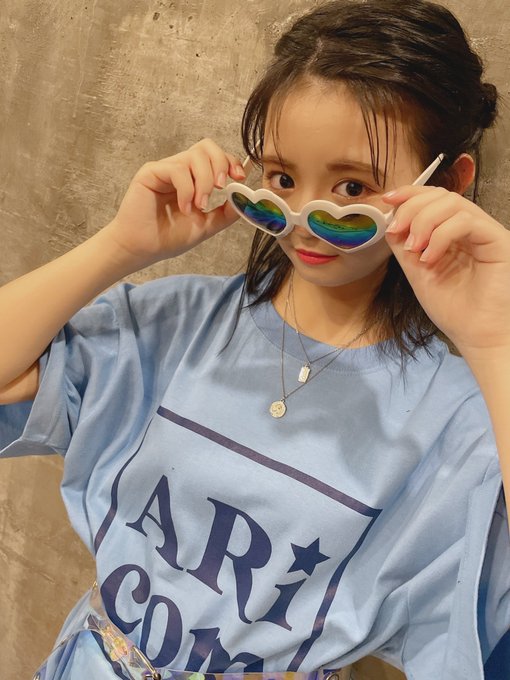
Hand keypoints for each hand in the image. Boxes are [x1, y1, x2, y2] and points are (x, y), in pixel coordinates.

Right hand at [103, 139, 245, 268]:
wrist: (143, 249)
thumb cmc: (169, 237)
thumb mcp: (205, 226)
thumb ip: (225, 213)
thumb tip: (245, 199)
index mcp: (194, 179)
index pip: (215, 157)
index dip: (230, 162)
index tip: (239, 178)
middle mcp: (180, 170)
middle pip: (206, 146)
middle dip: (220, 164)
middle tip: (220, 188)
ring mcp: (165, 169)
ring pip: (194, 157)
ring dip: (203, 182)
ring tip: (198, 206)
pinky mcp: (151, 172)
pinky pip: (177, 169)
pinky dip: (187, 189)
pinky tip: (183, 208)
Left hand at [383, 186, 509, 357]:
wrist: (475, 336)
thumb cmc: (453, 309)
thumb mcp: (417, 272)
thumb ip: (404, 246)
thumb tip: (389, 220)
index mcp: (453, 232)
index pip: (433, 198)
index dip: (409, 193)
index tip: (387, 200)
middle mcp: (471, 228)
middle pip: (441, 195)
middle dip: (412, 207)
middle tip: (396, 231)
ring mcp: (485, 233)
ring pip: (453, 203)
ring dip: (423, 222)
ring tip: (413, 249)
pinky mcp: (498, 241)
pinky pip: (466, 222)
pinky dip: (440, 236)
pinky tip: (430, 259)